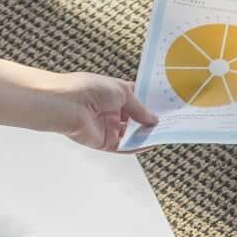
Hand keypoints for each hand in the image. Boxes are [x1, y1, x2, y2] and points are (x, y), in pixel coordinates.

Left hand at [43, 72, 157, 150]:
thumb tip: (154, 120)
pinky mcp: (104, 142)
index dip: (152, 103)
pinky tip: (150, 144)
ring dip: (147, 135)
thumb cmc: (88, 89)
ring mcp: (109, 127)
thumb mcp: (122, 92)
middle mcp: (113, 111)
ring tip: (165, 134)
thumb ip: (140, 108)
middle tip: (171, 122)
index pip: (138, 100)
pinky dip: (137, 147)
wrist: (65, 104)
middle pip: (137, 119)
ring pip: (133, 135)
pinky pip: (124, 147)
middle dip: (152, 121)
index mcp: (115, 94)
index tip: (168, 107)